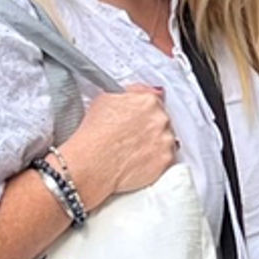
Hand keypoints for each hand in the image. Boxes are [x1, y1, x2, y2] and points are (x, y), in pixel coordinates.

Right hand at [52, 87, 176, 210]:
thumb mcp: (104, 99)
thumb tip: (136, 93)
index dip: (141, 110)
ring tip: (134, 150)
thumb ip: (128, 93)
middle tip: (132, 135)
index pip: (152, 99)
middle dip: (149, 126)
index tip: (136, 117)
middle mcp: (161, 119)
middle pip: (161, 119)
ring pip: (166, 138)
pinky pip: (166, 158)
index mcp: (148, 101)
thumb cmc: (94, 135)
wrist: (91, 165)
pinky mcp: (166, 161)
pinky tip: (139, 161)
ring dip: (154, 142)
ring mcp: (166, 141)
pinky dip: (156, 160)